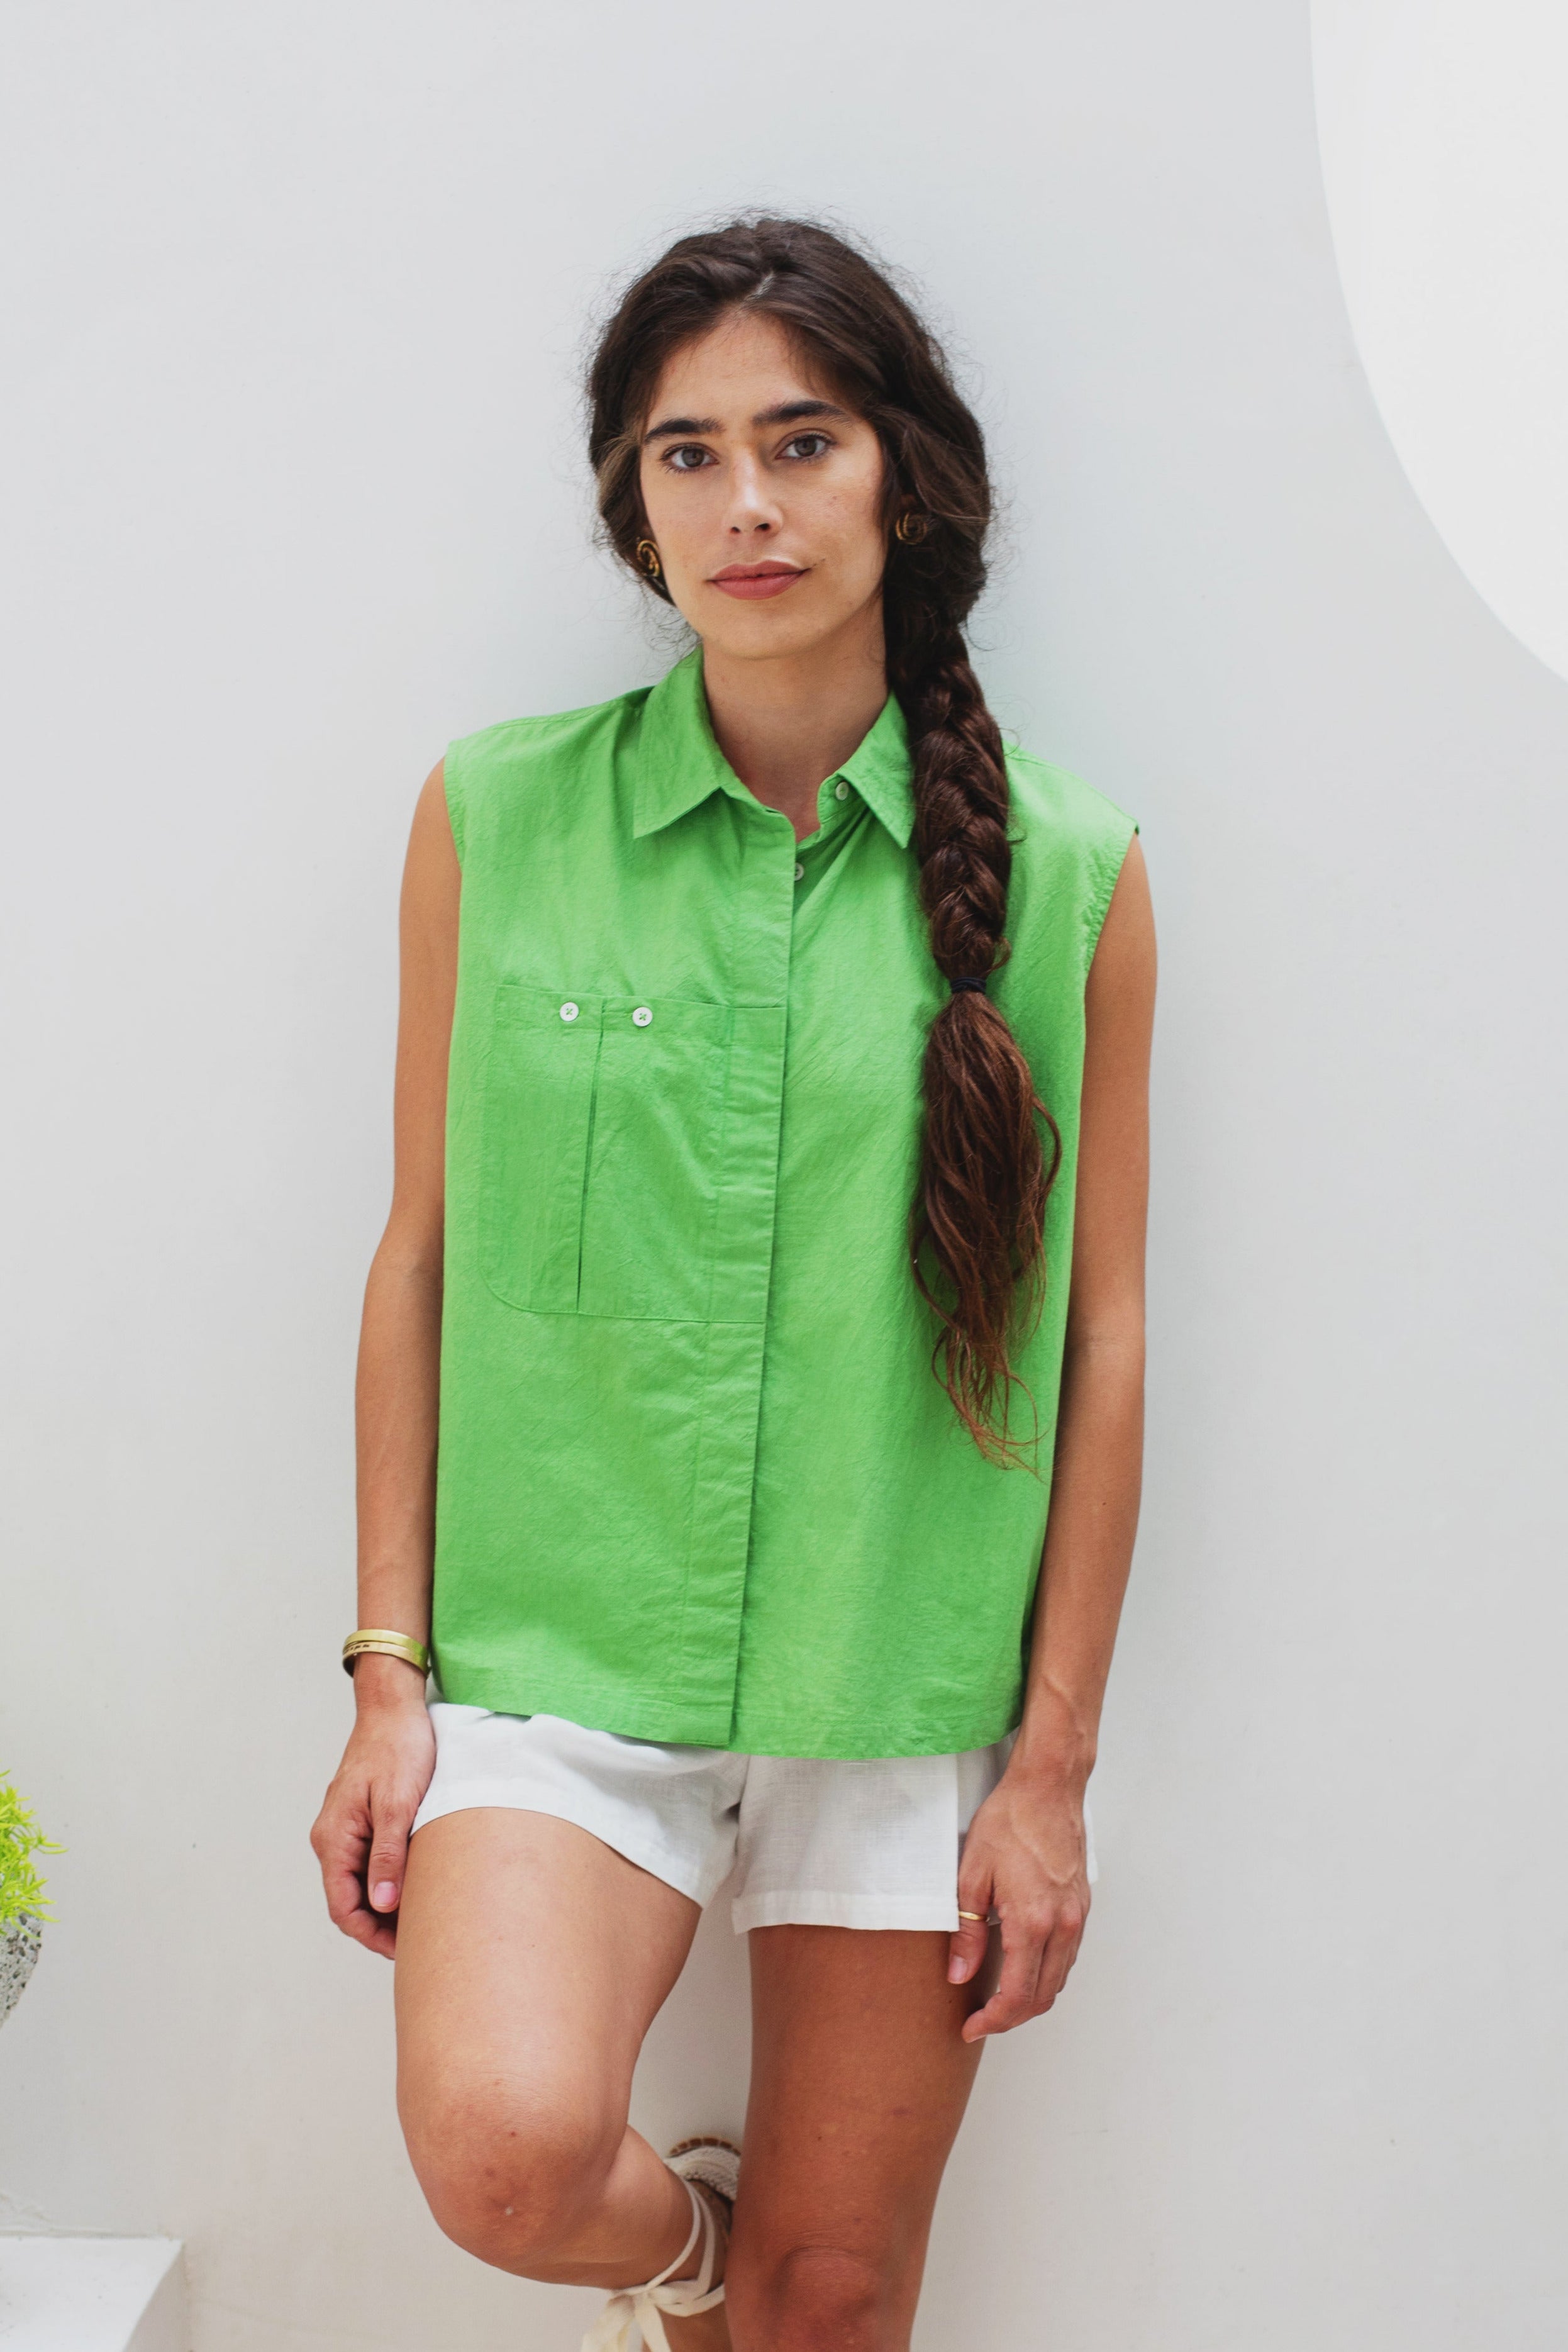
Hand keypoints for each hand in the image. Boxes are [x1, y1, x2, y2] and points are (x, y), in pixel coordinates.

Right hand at [309, 1659, 434, 1959]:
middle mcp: (333, 1838)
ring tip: (422, 1917)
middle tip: (419, 1940)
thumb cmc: (398, 1748)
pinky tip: (417, 1885)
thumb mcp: (398, 1804)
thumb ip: (388, 1856)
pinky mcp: (362, 1820)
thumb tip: (383, 1905)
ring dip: (386, 1905)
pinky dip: (389, 1880)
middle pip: (350, 1901)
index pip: (343, 1907)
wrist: (394, 1707)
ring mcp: (346, 1829)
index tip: (403, 1951)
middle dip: (380, 1927)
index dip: (371, 1936)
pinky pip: (369, 1862)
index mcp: (335, 1838)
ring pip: (360, 1883)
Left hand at [947, 1766, 1090, 2039]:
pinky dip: (1046, 1974)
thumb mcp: (972, 1876)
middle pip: (1043, 1997)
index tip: (972, 2027)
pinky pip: (1067, 1956)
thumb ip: (967, 1932)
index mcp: (1032, 1922)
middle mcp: (1062, 1926)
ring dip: (1031, 1998)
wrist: (1047, 1788)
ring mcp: (1077, 1917)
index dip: (994, 2020)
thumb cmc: (1008, 1823)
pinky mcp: (1082, 1906)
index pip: (1018, 1995)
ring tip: (998, 1998)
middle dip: (1012, 2018)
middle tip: (981, 2019)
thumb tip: (959, 1975)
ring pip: (1059, 1979)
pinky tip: (1022, 1967)